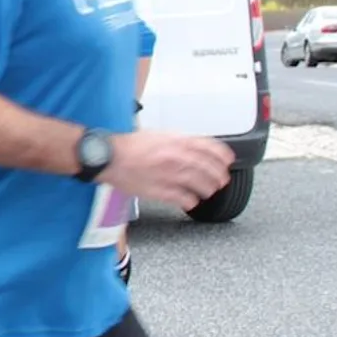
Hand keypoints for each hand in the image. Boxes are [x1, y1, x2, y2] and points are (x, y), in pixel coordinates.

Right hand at [99, 131, 232, 209]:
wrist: (109, 157)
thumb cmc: (129, 146)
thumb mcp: (158, 135)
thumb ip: (178, 141)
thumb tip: (194, 146)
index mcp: (176, 142)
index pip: (209, 148)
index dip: (222, 156)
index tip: (227, 161)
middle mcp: (176, 158)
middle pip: (208, 168)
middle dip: (218, 175)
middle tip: (221, 180)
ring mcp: (169, 175)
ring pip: (199, 184)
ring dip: (207, 189)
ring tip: (208, 191)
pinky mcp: (160, 191)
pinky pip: (183, 198)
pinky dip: (190, 200)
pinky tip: (191, 201)